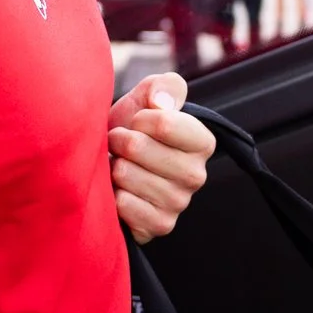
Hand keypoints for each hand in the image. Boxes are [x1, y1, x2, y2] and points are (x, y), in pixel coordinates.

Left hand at [108, 73, 213, 241]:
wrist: (111, 163)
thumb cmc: (131, 130)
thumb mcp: (146, 98)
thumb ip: (162, 87)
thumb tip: (161, 103)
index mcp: (202, 141)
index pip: (163, 123)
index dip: (138, 119)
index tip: (135, 122)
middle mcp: (197, 175)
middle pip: (139, 148)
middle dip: (119, 141)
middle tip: (119, 144)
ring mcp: (179, 203)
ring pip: (127, 174)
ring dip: (113, 168)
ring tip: (119, 166)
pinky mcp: (159, 226)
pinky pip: (123, 204)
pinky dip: (113, 196)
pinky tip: (119, 192)